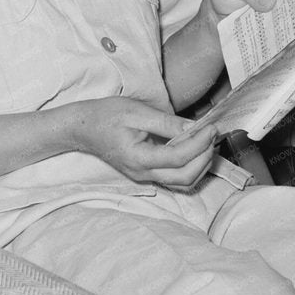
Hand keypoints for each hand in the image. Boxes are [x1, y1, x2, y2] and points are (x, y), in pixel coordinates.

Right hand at [68, 97, 216, 187]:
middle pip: (186, 177)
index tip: (211, 127)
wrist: (82, 128)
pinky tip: (194, 150)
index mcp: (138, 158)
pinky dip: (190, 167)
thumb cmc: (105, 116)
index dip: (200, 143)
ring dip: (201, 166)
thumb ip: (167, 122)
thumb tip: (195, 128)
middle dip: (205, 157)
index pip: (179, 157)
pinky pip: (175, 178)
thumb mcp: (136, 112)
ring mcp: (144, 176)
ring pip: (183, 182)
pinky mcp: (146, 174)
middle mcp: (143, 173)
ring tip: (207, 143)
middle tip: (212, 135)